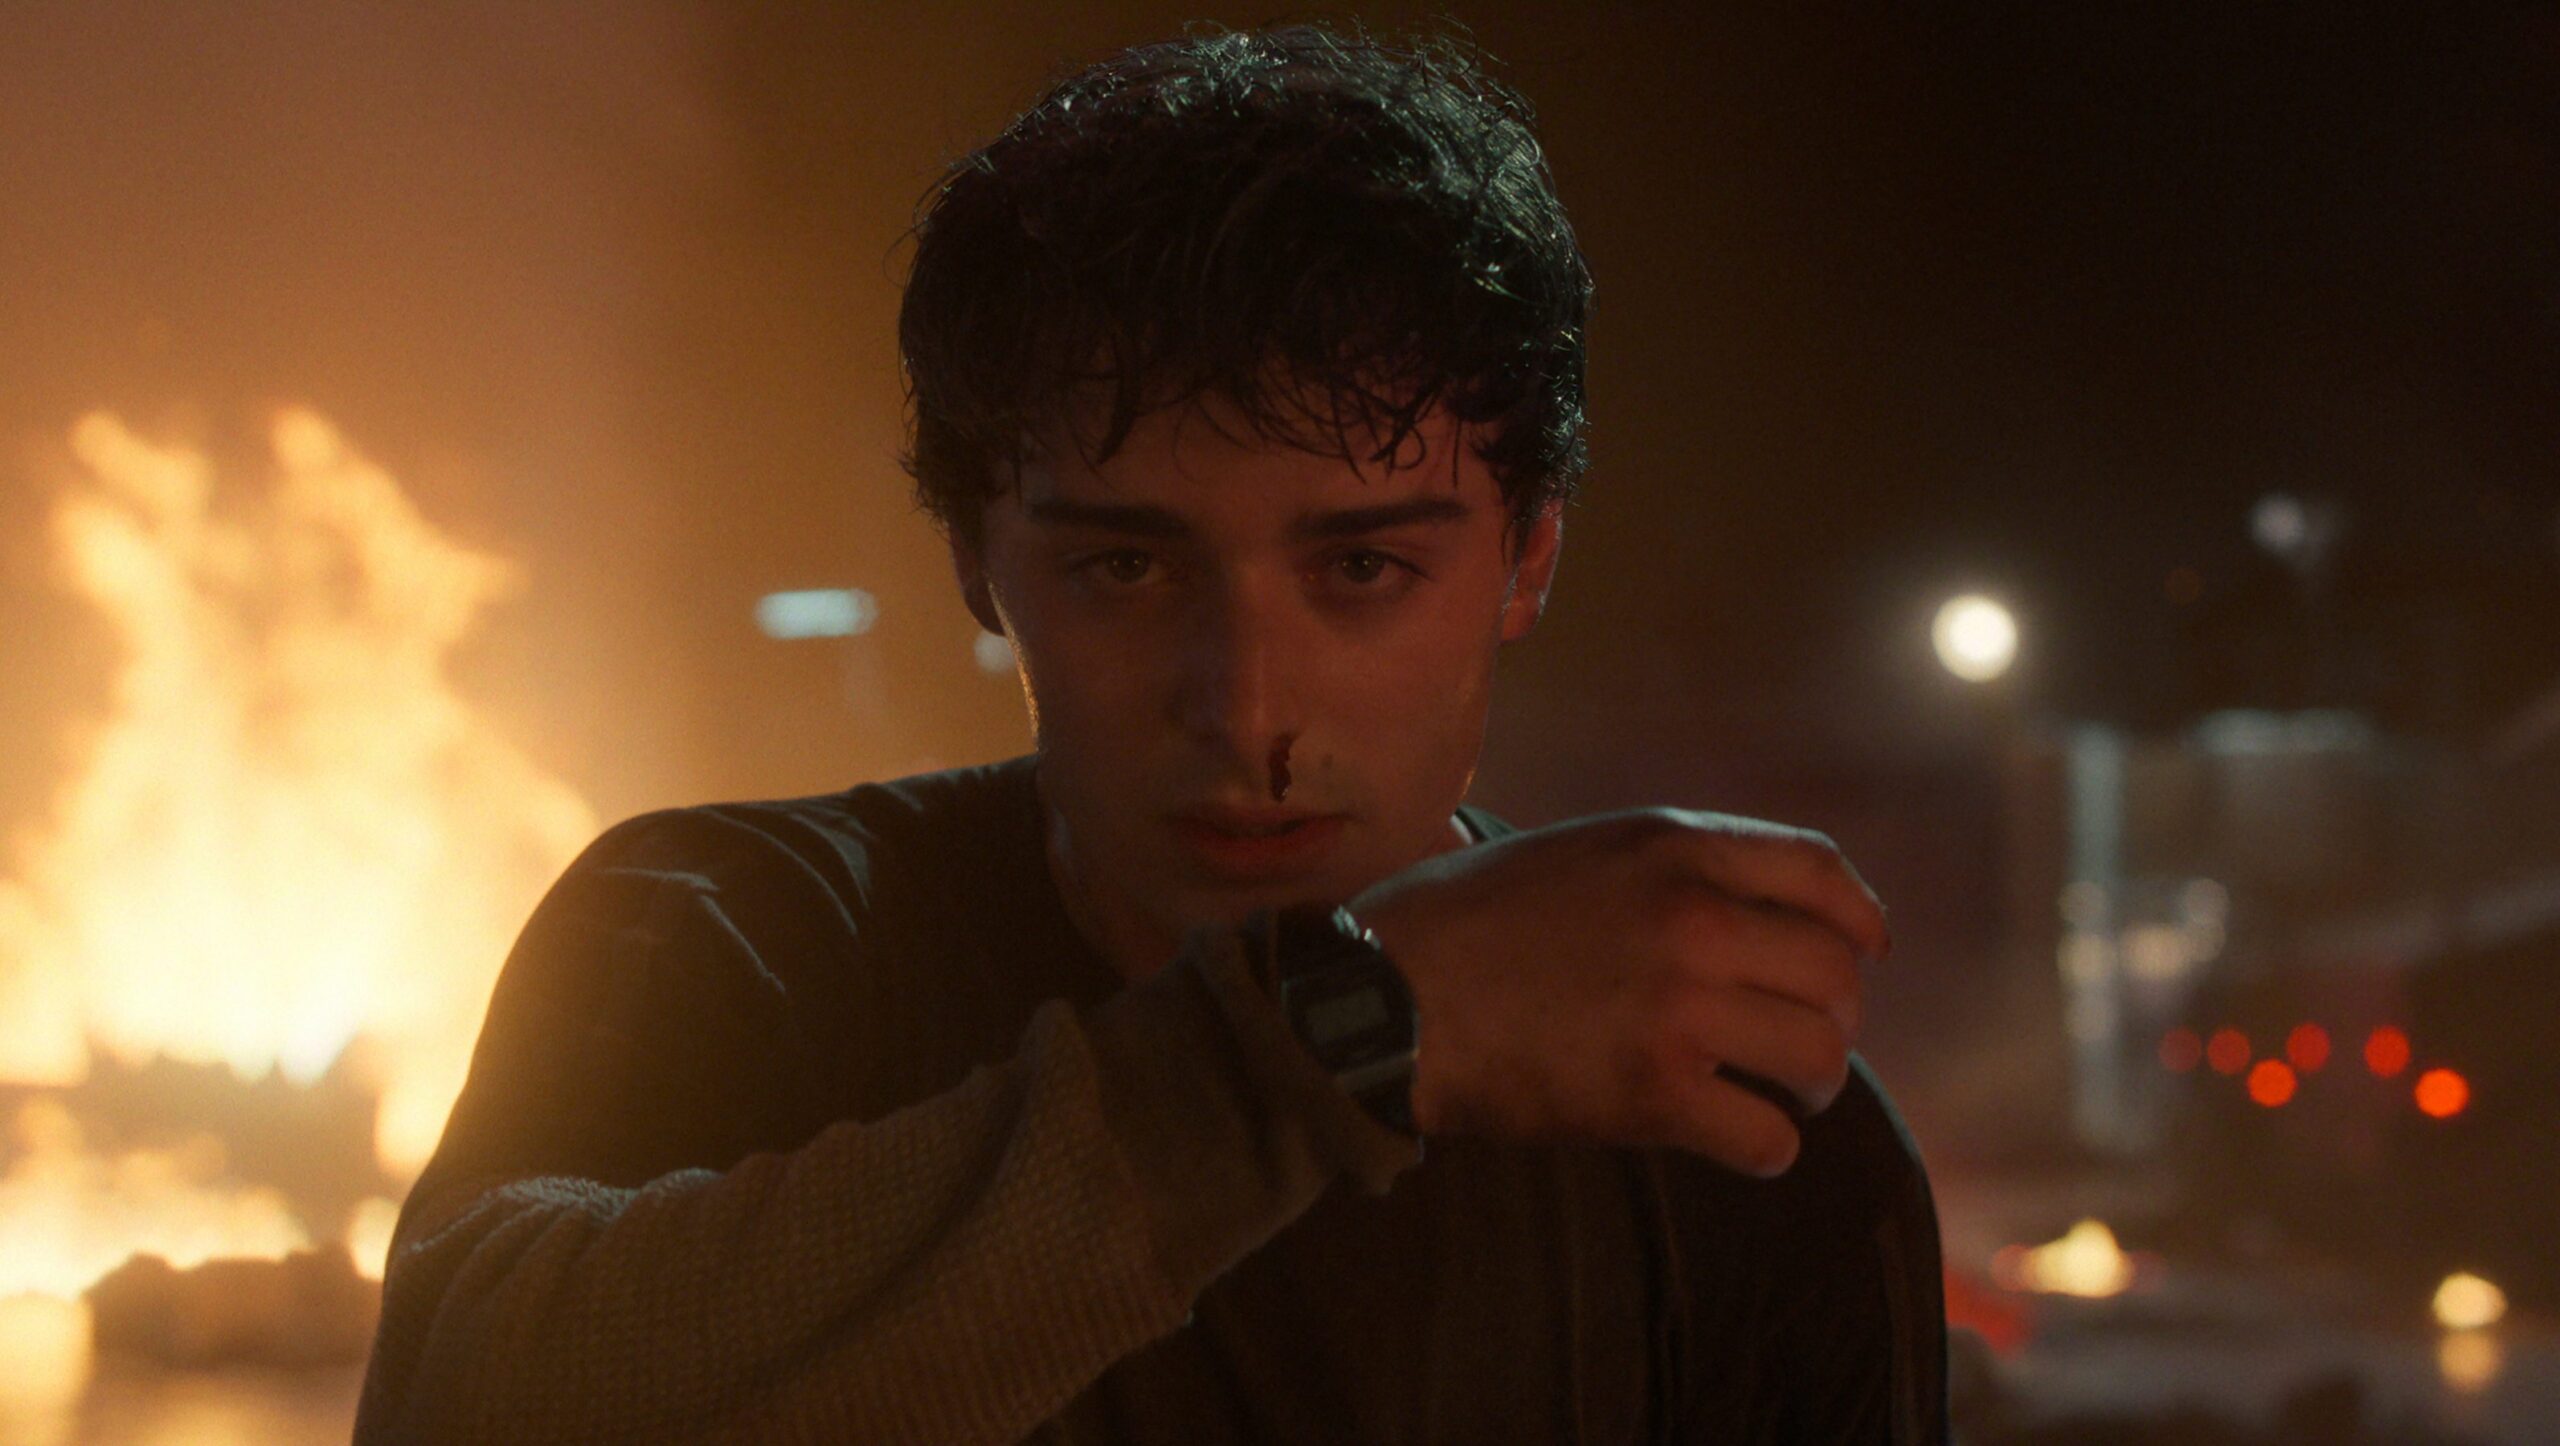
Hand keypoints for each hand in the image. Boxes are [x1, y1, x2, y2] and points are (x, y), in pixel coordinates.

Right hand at [1350, 809, 1888, 1176]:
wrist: (1383, 998)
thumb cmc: (1461, 922)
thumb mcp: (1576, 850)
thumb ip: (1665, 867)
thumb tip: (1749, 908)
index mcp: (1671, 846)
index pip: (1821, 872)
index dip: (1859, 919)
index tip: (1865, 951)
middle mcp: (1692, 917)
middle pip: (1836, 974)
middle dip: (1832, 1016)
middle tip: (1798, 1043)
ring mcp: (1679, 1008)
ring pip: (1818, 1057)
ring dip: (1809, 1086)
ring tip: (1778, 1096)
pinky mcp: (1653, 1094)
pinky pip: (1766, 1137)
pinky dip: (1764, 1147)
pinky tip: (1737, 1140)